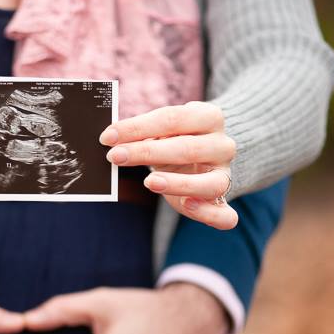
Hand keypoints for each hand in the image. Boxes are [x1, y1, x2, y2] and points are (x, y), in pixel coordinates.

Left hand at [99, 101, 238, 229]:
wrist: (206, 156)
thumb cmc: (177, 140)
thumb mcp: (162, 131)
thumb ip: (142, 133)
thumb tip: (109, 138)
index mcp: (209, 117)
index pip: (172, 119)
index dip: (138, 127)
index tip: (108, 136)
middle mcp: (222, 146)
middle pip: (187, 149)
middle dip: (147, 152)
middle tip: (115, 156)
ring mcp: (225, 175)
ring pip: (210, 183)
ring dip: (178, 184)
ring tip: (149, 182)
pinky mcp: (222, 202)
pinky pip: (226, 216)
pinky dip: (210, 215)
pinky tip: (188, 207)